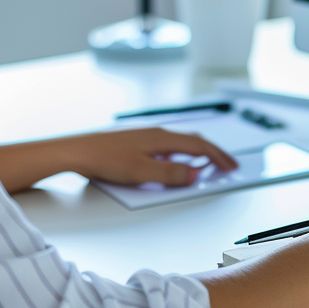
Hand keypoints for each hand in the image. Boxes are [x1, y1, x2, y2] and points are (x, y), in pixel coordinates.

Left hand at [62, 127, 239, 186]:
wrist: (77, 151)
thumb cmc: (104, 159)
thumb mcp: (141, 172)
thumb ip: (169, 174)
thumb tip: (194, 174)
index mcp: (161, 138)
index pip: (198, 146)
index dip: (217, 157)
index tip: (231, 166)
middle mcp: (156, 133)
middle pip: (193, 140)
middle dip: (212, 152)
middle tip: (226, 164)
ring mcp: (146, 136)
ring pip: (180, 141)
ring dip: (197, 152)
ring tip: (207, 163)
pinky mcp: (136, 141)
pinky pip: (168, 144)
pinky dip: (181, 152)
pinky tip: (176, 161)